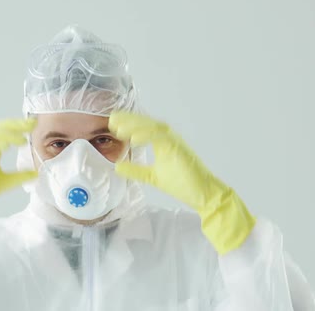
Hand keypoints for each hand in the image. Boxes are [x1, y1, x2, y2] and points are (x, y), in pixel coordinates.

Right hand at [0, 118, 37, 224]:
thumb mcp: (5, 183)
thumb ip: (19, 177)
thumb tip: (36, 173)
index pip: (7, 132)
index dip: (20, 127)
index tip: (35, 126)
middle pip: (1, 128)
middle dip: (17, 124)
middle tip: (33, 123)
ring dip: (9, 133)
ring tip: (24, 137)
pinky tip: (8, 145)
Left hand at [109, 111, 255, 253]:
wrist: (203, 194)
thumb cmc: (182, 184)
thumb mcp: (151, 176)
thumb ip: (136, 170)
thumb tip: (117, 166)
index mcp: (162, 142)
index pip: (143, 128)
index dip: (128, 123)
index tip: (112, 122)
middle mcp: (168, 138)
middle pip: (146, 123)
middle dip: (129, 119)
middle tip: (112, 118)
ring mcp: (175, 142)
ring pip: (153, 127)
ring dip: (136, 126)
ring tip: (119, 129)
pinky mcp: (179, 148)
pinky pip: (161, 137)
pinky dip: (147, 136)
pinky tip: (134, 140)